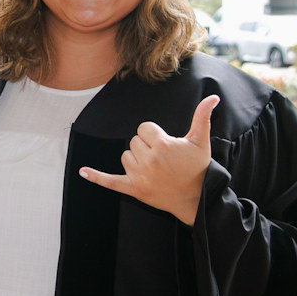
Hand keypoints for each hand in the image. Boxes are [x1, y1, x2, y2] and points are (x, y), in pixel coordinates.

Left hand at [80, 95, 218, 226]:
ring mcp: (140, 176)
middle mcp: (149, 160)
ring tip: (155, 168)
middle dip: (146, 147)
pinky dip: (97, 177)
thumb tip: (213, 97)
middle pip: (134, 141)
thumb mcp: (200, 141)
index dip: (154, 135)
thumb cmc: (198, 168)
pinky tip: (83, 172)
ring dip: (136, 160)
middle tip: (163, 159)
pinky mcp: (134, 189)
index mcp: (162, 145)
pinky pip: (111, 182)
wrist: (196, 199)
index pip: (144, 128)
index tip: (166, 145)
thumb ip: (202, 116)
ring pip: (125, 156)